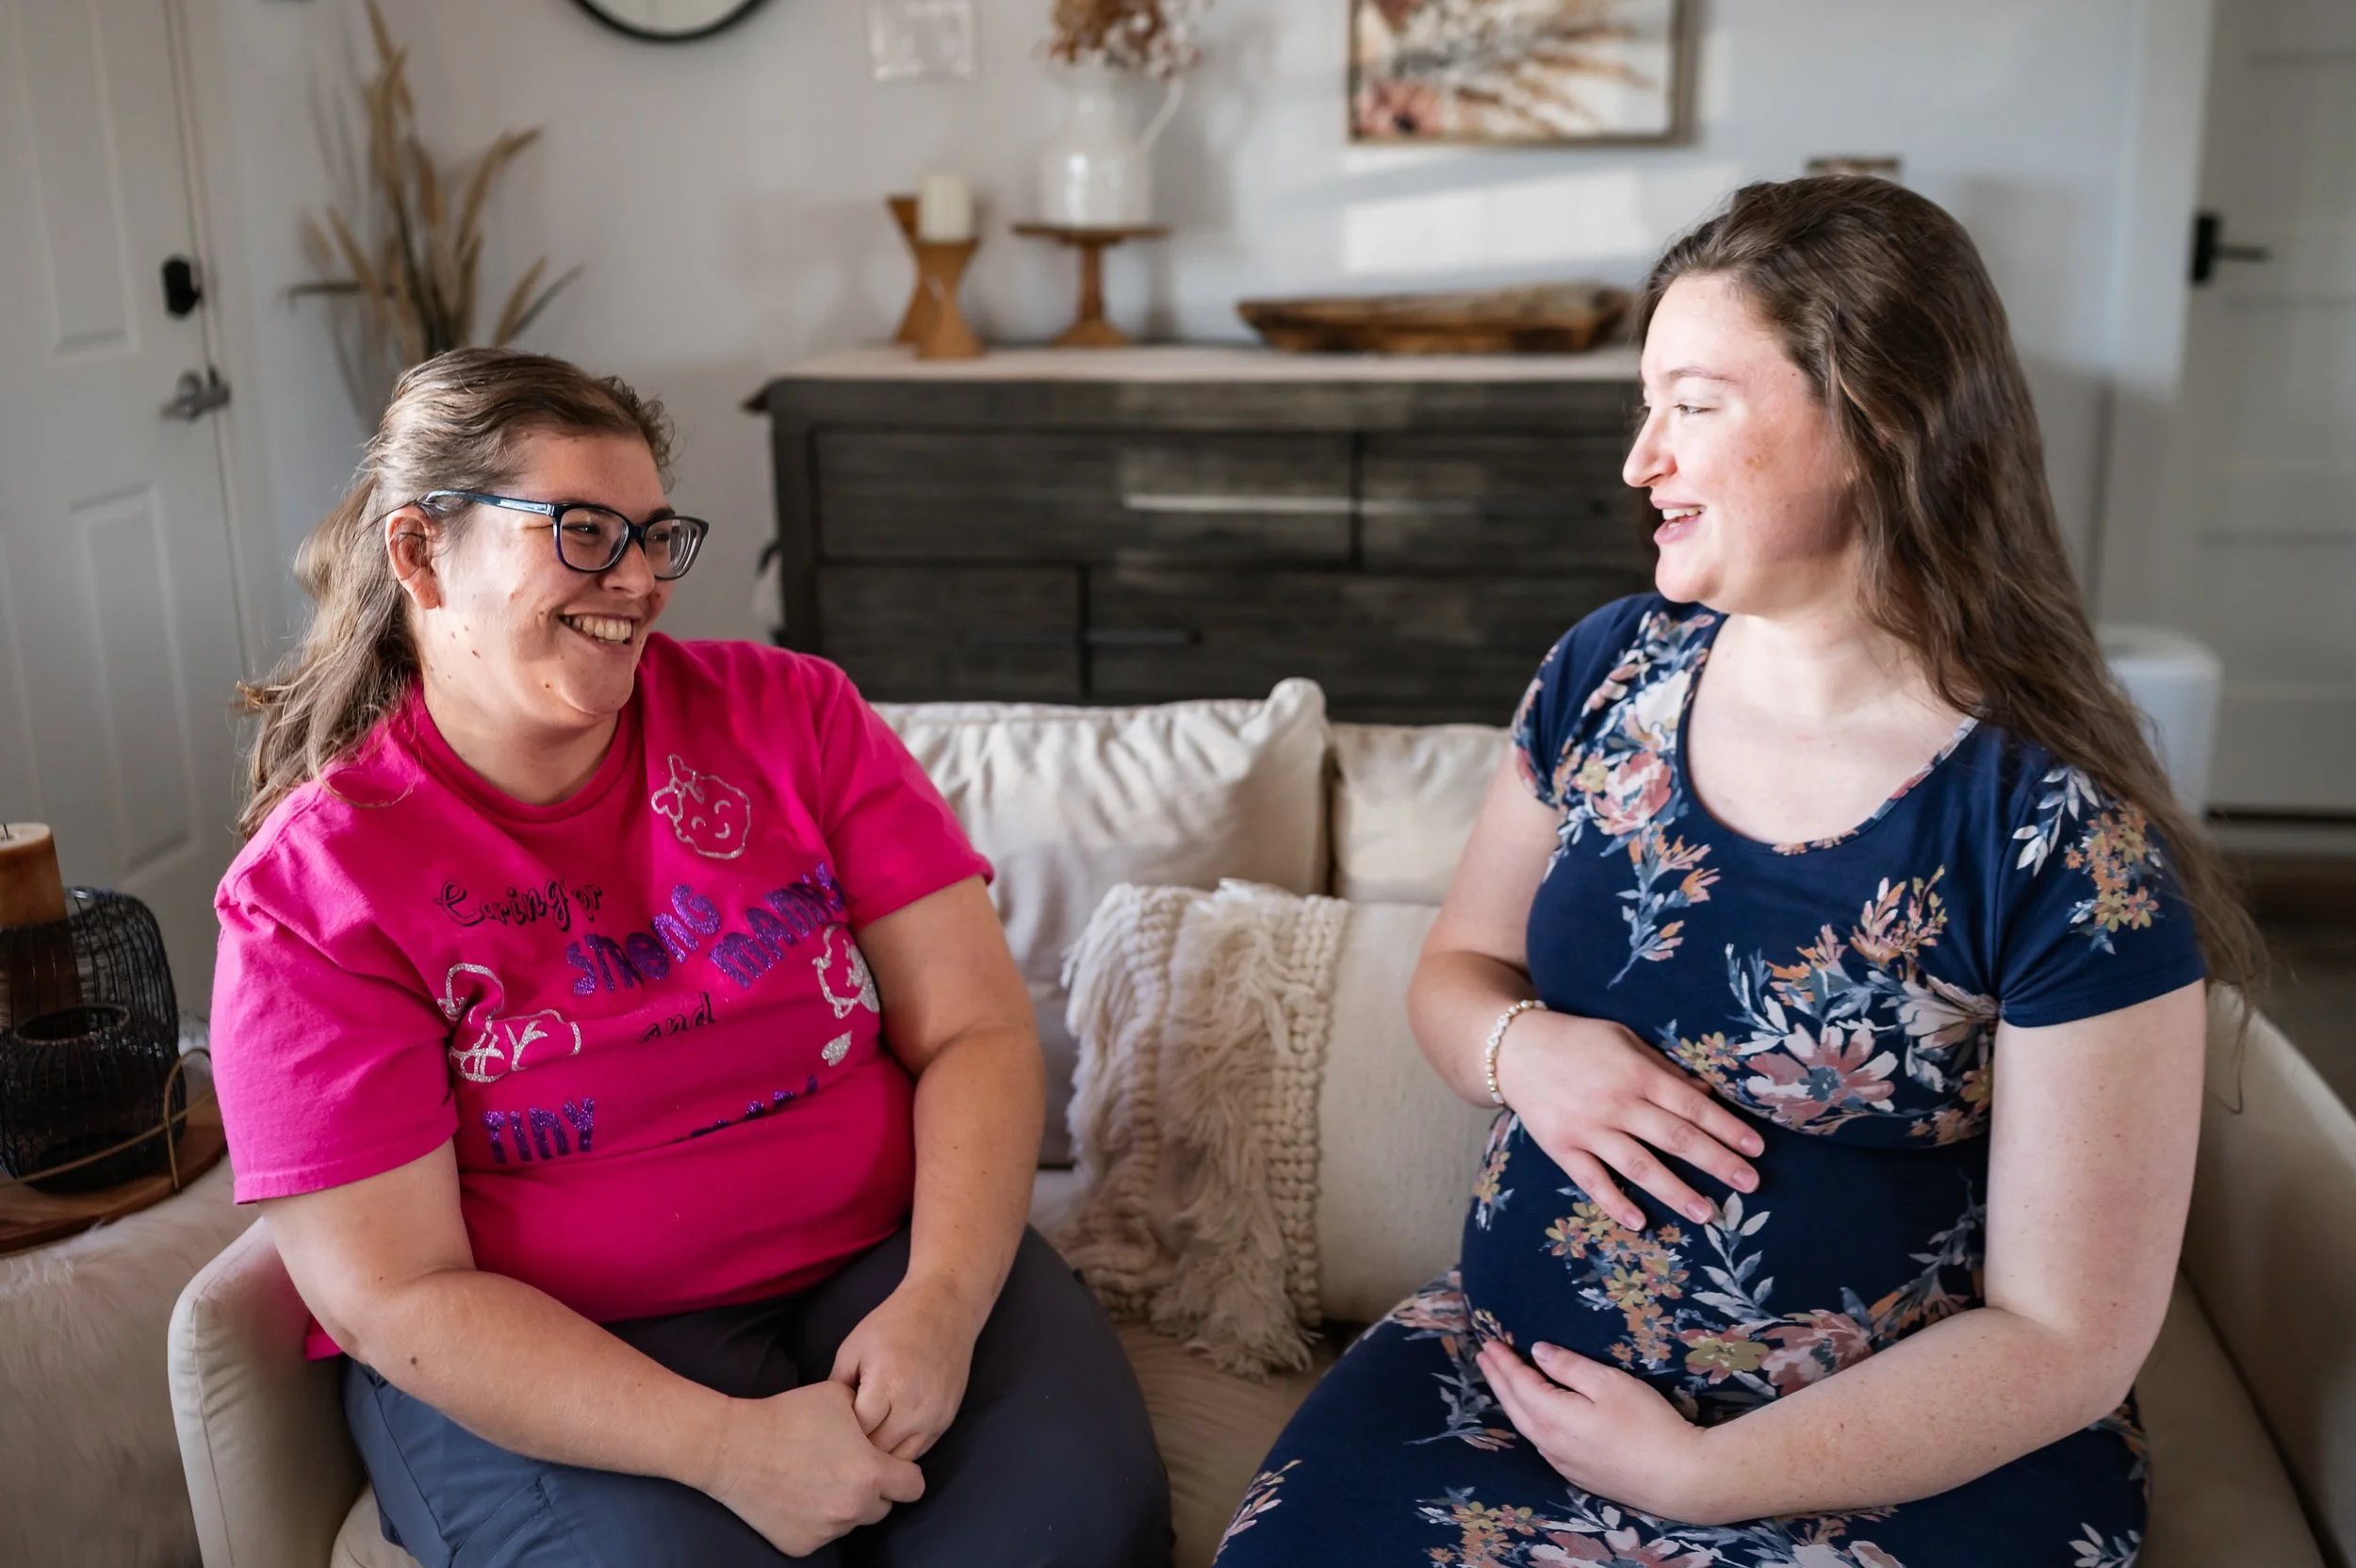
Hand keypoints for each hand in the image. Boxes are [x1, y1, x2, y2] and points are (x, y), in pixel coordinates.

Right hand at [701, 1380, 925, 1555]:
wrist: (734, 1447)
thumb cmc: (788, 1416)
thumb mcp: (840, 1396)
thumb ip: (871, 1413)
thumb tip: (883, 1418)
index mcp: (870, 1474)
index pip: (914, 1486)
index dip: (904, 1471)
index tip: (888, 1463)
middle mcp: (853, 1509)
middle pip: (883, 1506)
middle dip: (873, 1489)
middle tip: (848, 1467)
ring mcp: (827, 1531)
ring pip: (852, 1520)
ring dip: (845, 1504)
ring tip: (819, 1477)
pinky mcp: (801, 1545)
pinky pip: (823, 1533)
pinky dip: (817, 1519)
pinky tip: (799, 1493)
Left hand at [830, 1275, 983, 1460]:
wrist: (944, 1308)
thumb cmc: (892, 1324)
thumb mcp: (853, 1349)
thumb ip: (837, 1389)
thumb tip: (824, 1424)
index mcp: (888, 1385)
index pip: (857, 1433)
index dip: (840, 1434)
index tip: (830, 1427)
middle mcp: (915, 1407)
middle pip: (878, 1452)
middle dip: (858, 1450)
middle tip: (842, 1440)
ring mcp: (935, 1416)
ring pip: (900, 1460)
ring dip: (881, 1455)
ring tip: (864, 1441)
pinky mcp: (947, 1419)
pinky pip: (920, 1450)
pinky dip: (901, 1448)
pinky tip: (887, 1435)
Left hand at [1477, 1338, 1721, 1522]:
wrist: (1678, 1480)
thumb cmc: (1648, 1425)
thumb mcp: (1610, 1384)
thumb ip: (1570, 1367)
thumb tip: (1538, 1352)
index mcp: (1553, 1416)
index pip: (1518, 1383)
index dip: (1503, 1362)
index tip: (1489, 1342)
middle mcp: (1549, 1442)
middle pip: (1514, 1405)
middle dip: (1497, 1379)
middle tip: (1485, 1356)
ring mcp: (1562, 1462)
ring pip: (1525, 1426)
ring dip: (1510, 1400)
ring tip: (1501, 1381)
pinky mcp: (1578, 1474)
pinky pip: (1540, 1442)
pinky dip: (1528, 1420)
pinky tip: (1532, 1415)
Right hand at [1497, 1010, 1762, 1229]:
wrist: (1514, 1048)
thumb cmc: (1578, 1041)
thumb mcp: (1624, 1040)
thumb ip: (1662, 1068)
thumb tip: (1705, 1092)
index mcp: (1637, 1073)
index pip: (1691, 1105)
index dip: (1726, 1127)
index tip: (1756, 1149)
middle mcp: (1616, 1103)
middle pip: (1675, 1138)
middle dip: (1716, 1162)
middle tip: (1749, 1184)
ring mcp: (1588, 1128)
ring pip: (1639, 1165)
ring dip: (1676, 1191)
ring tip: (1707, 1214)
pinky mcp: (1561, 1147)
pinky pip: (1591, 1180)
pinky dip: (1614, 1202)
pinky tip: (1638, 1222)